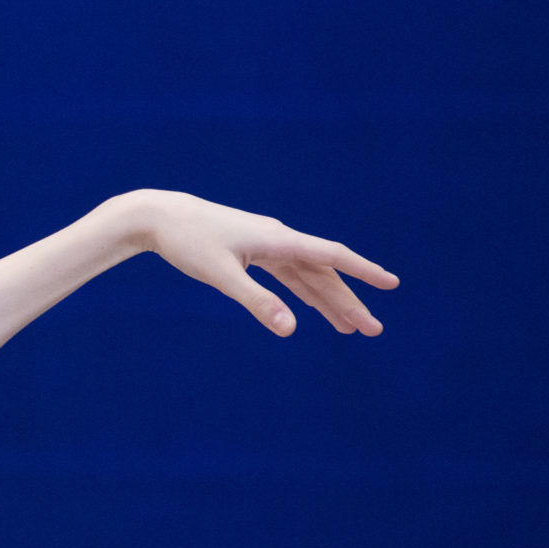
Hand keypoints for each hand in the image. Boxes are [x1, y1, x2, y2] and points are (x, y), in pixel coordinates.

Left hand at [114, 191, 397, 336]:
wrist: (158, 216)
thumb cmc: (187, 242)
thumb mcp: (221, 276)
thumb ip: (257, 302)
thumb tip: (291, 331)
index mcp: (277, 240)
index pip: (330, 256)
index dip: (362, 271)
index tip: (390, 283)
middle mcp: (278, 239)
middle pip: (323, 274)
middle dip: (348, 302)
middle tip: (371, 331)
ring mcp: (266, 245)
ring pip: (307, 276)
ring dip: (328, 301)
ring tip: (350, 329)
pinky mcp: (252, 251)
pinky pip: (287, 274)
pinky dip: (303, 292)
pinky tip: (314, 308)